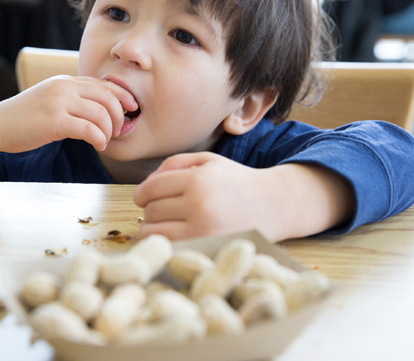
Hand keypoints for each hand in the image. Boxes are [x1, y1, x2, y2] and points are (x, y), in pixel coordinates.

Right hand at [0, 76, 137, 153]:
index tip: (131, 109)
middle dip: (119, 115)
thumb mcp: (51, 100)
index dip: (123, 96)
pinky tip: (97, 145)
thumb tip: (100, 109)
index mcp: (65, 81)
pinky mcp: (54, 121)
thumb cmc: (24, 118)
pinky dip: (99, 139)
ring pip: (101, 113)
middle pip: (107, 96)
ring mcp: (58, 102)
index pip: (103, 84)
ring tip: (105, 140)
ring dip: (109, 130)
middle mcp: (64, 87)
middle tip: (118, 130)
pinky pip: (89, 129)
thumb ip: (72, 99)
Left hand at [133, 152, 284, 240]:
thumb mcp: (207, 161)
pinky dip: (167, 244)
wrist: (272, 205)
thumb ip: (173, 164)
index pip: (150, 189)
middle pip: (150, 212)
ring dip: (154, 229)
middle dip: (151, 210)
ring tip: (167, 223)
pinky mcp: (206, 250)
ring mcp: (203, 233)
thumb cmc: (235, 181)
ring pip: (154, 234)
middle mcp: (199, 206)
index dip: (141, 193)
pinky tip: (177, 236)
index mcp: (198, 180)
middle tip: (164, 209)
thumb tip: (145, 185)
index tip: (143, 197)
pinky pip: (169, 249)